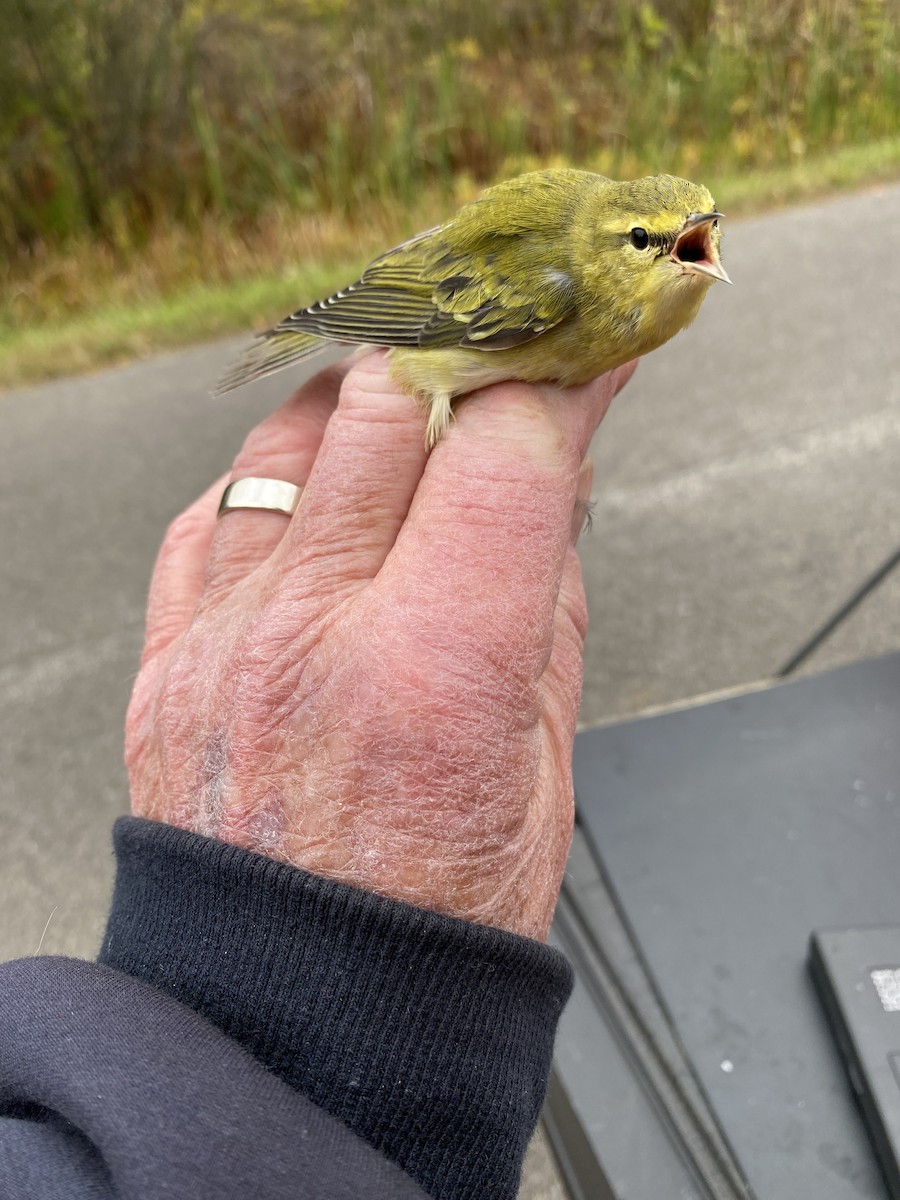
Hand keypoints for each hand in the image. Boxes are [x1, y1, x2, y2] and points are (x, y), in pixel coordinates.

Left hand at [125, 354, 634, 938]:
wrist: (299, 1007)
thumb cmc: (431, 912)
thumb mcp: (545, 757)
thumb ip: (547, 595)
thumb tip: (549, 474)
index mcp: (432, 673)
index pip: (504, 451)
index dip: (560, 386)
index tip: (582, 363)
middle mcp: (311, 635)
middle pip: (388, 403)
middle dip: (469, 357)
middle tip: (508, 360)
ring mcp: (223, 637)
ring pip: (291, 433)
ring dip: (370, 403)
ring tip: (418, 423)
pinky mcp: (168, 654)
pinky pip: (214, 510)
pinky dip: (279, 483)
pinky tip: (321, 504)